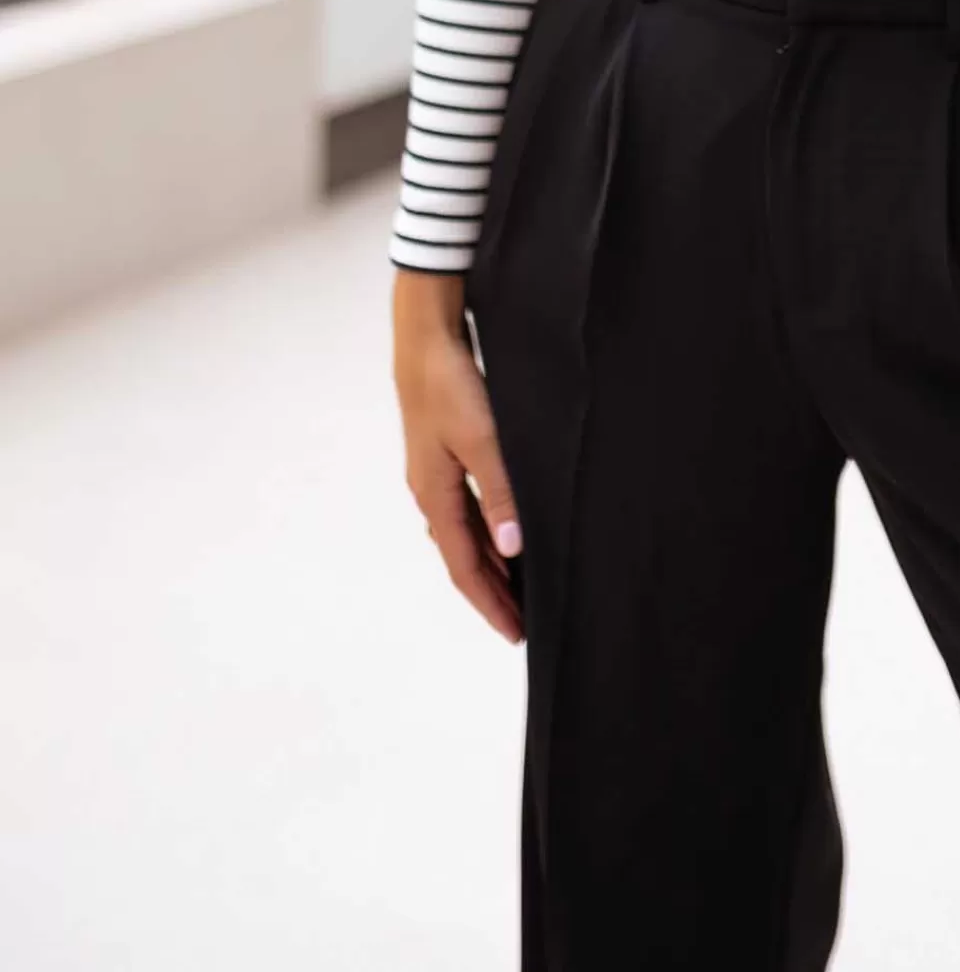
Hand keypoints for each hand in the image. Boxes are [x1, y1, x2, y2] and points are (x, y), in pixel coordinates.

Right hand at [391, 270, 523, 643]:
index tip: (516, 633)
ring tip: (519, 589)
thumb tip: (511, 549)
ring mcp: (436, 474)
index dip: (491, 603)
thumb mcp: (482, 439)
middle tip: (522, 623)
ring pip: (466, 535)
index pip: (465, 567)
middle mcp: (431, 492)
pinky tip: (506, 533)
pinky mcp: (446, 454)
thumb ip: (501, 492)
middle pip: (463, 557)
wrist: (425, 337)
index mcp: (435, 496)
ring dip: (490, 564)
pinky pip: (468, 510)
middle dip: (492, 593)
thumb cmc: (450, 384)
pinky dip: (487, 532)